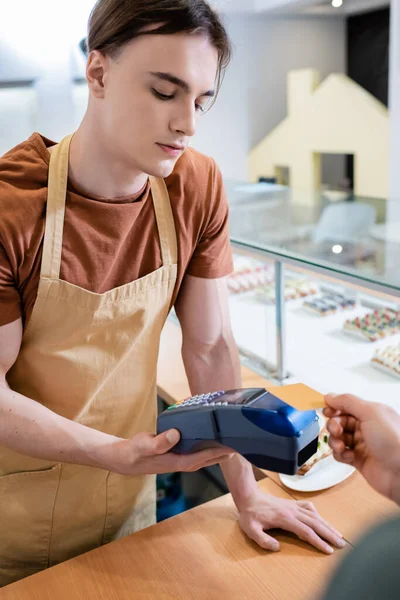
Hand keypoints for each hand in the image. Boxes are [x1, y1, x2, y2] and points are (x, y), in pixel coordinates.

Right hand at [111, 429, 234, 475]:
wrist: (126, 459)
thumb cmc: (135, 452)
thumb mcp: (144, 446)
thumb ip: (159, 442)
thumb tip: (175, 434)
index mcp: (178, 461)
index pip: (204, 457)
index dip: (219, 451)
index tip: (233, 446)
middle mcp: (183, 462)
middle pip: (209, 458)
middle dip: (225, 452)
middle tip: (241, 441)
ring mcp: (181, 459)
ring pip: (205, 456)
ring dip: (218, 450)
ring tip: (233, 440)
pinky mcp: (178, 454)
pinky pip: (198, 451)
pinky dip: (207, 445)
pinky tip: (212, 438)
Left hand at [237, 489, 345, 553]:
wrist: (249, 496)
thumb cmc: (250, 514)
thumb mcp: (251, 529)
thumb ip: (263, 540)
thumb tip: (277, 547)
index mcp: (284, 518)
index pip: (306, 531)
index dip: (318, 541)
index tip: (329, 550)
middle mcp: (292, 511)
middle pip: (315, 522)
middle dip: (329, 534)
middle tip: (342, 544)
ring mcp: (293, 506)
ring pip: (315, 515)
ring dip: (327, 525)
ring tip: (338, 535)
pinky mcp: (292, 504)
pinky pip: (309, 507)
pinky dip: (318, 514)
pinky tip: (322, 520)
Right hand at [323, 393, 399, 504]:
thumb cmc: (394, 441)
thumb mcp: (370, 413)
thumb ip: (348, 402)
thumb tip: (330, 395)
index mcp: (372, 413)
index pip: (347, 405)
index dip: (335, 407)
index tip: (327, 411)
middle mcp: (367, 427)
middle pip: (340, 421)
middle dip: (333, 425)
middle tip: (336, 429)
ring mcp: (363, 444)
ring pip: (338, 437)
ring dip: (334, 440)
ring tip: (340, 445)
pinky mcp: (359, 460)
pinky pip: (341, 453)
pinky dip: (339, 454)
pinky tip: (347, 455)